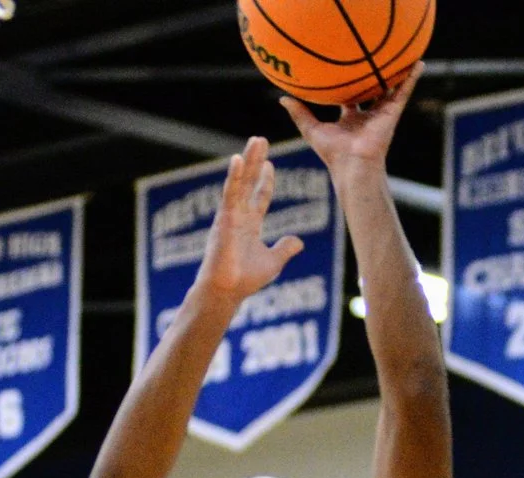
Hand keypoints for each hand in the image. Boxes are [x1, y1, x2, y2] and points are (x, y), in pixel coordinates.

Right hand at [190, 137, 305, 307]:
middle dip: (256, 162)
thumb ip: (284, 249)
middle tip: (261, 140)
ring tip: (256, 140)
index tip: (270, 164)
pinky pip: (230, 193)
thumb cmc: (245, 280)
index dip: (265, 181)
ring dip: (248, 160)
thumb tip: (299, 241)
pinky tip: (238, 158)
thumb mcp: (273, 262)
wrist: (227, 291)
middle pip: (249, 183)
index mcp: (249, 225)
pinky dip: (234, 176)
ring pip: (240, 181)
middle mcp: (239, 216)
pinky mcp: (223, 218)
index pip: (259, 197)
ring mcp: (230, 215)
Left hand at [280, 63, 421, 171]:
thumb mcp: (312, 129)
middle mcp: (368, 115)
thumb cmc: (333, 153)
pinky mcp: (392, 114)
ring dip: (397, 73)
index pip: (351, 98)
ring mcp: (381, 114)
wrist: (352, 166)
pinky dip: (411, 79)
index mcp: (351, 119)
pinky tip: (418, 63)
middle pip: (372, 91)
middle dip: (374, 77)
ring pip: (390, 89)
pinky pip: (403, 92)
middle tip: (375, 58)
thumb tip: (283, 98)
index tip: (347, 70)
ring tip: (404, 54)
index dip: (349, 84)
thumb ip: (300, 113)